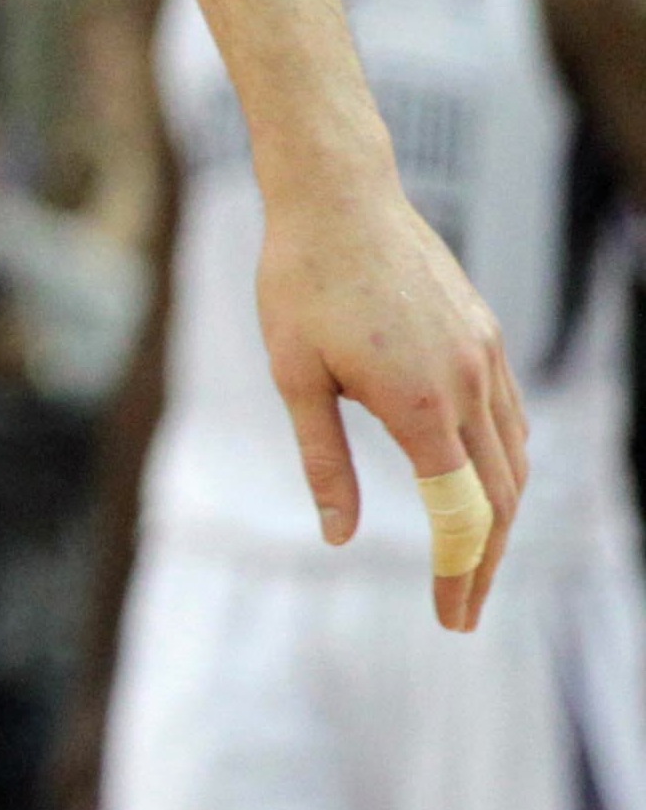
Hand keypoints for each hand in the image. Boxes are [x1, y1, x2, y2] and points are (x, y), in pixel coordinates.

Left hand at [256, 158, 526, 629]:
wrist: (338, 194)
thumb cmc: (299, 279)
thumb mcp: (295, 374)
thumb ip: (323, 459)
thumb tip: (337, 536)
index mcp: (420, 405)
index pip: (457, 517)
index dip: (457, 573)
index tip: (450, 616)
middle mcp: (469, 386)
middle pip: (499, 501)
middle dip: (484, 563)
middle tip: (462, 610)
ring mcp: (487, 358)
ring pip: (514, 461)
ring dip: (500, 518)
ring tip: (471, 558)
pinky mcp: (487, 335)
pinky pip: (510, 418)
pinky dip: (503, 464)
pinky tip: (479, 483)